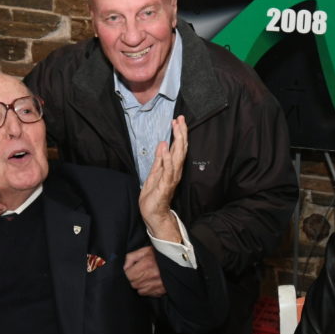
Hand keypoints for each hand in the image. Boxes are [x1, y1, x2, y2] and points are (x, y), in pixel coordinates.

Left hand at [124, 246, 165, 296]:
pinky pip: (148, 294)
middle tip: (140, 273)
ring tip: (146, 277)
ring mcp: (157, 285)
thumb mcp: (144, 251)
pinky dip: (148, 289)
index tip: (131, 270)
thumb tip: (125, 268)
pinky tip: (151, 282)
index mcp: (146, 264)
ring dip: (140, 285)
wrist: (177, 260)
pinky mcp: (161, 290)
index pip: (128, 275)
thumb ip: (131, 258)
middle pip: (133, 284)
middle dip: (134, 279)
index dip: (128, 273)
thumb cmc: (160, 254)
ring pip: (140, 290)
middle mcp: (151, 276)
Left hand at [139, 115, 186, 241]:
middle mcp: (175, 171)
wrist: (153, 214)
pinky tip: (166, 148)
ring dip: (177, 142)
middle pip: (180, 149)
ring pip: (177, 156)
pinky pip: (168, 170)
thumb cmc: (154, 196)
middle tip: (180, 119)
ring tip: (176, 128)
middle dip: (181, 133)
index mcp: (172, 167)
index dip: (178, 133)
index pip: (177, 147)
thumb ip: (159, 159)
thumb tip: (163, 143)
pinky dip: (168, 159)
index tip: (178, 120)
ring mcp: (171, 178)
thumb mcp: (154, 173)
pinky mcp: (166, 185)